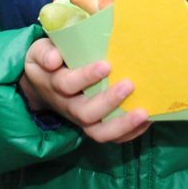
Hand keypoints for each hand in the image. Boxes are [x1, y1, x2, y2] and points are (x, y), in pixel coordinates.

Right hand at [21, 37, 150, 142]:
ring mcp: (82, 119)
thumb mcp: (40, 51)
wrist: (43, 86)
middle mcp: (68, 106)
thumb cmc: (49, 61)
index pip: (67, 85)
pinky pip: (111, 137)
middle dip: (109, 101)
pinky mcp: (94, 125)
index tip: (106, 65)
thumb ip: (45, 52)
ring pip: (99, 132)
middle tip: (129, 85)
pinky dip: (129, 133)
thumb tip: (53, 59)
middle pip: (86, 113)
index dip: (86, 76)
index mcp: (55, 84)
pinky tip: (147, 120)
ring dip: (122, 124)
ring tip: (143, 113)